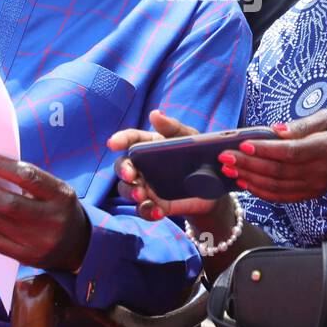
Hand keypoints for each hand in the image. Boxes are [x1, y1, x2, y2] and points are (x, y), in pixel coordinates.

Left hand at [0, 154, 90, 271]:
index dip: (0, 166)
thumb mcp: (56, 190)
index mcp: (62, 196)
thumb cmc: (59, 209)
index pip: (27, 176)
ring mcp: (40, 241)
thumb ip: (30, 180)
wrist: (78, 245)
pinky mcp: (28, 257)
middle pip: (8, 203)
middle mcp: (52, 219)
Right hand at [108, 110, 230, 223]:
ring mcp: (147, 187)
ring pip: (126, 189)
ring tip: (142, 195)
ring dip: (131, 192)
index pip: (131, 139)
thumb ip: (173, 127)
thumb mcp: (190, 140)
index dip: (120, 139)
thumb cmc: (198, 157)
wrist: (214, 190)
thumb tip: (155, 114)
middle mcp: (143, 166)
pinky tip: (158, 212)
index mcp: (150, 145)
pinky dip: (147, 211)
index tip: (113, 143)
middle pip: (122, 166)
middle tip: (131, 175)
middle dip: (123, 170)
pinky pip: (143, 210)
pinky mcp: (155, 205)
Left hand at [217, 109, 326, 202]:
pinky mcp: (310, 194)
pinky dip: (261, 192)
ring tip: (229, 170)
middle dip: (249, 165)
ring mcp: (314, 186)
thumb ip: (303, 124)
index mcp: (325, 148)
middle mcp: (319, 171)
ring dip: (250, 179)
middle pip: (279, 172)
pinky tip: (245, 182)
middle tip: (226, 157)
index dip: (266, 150)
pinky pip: (282, 197)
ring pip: (277, 187)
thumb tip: (276, 130)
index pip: (291, 152)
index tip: (244, 145)